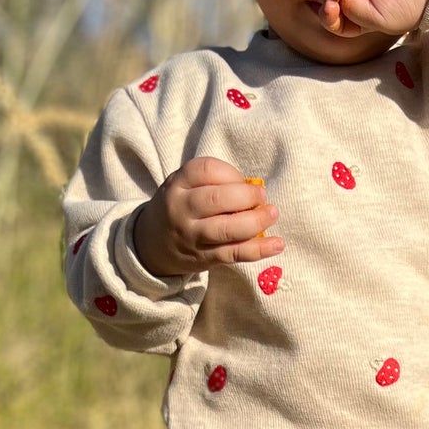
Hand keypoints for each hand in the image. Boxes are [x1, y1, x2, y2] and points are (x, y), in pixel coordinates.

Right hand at [133, 158, 281, 274]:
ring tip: (271, 214)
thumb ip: (213, 183)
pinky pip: (234, 253)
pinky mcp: (204, 258)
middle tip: (262, 198)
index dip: (231, 173)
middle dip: (246, 196)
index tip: (243, 180)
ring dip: (255, 222)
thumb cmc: (180, 207)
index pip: (206, 170)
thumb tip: (254, 189)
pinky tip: (277, 244)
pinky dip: (258, 250)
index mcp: (177, 184)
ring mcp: (192, 236)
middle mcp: (181, 209)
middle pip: (216, 199)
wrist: (152, 244)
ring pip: (226, 229)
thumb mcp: (185, 186)